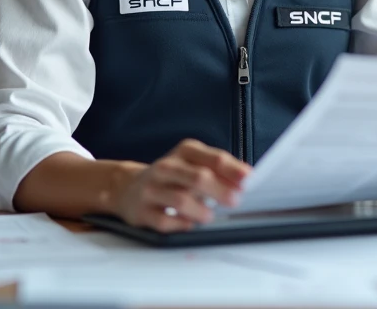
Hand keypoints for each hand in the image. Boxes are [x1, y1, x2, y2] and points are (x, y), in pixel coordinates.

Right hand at [113, 139, 251, 231]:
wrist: (127, 187)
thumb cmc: (171, 177)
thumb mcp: (193, 164)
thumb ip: (220, 170)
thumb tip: (247, 180)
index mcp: (185, 152)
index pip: (213, 158)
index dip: (233, 170)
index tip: (248, 181)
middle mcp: (167, 167)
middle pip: (198, 177)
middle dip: (220, 191)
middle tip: (235, 201)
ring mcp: (152, 189)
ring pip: (181, 200)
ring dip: (200, 211)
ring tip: (210, 217)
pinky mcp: (142, 211)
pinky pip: (164, 221)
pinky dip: (180, 225)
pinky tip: (188, 224)